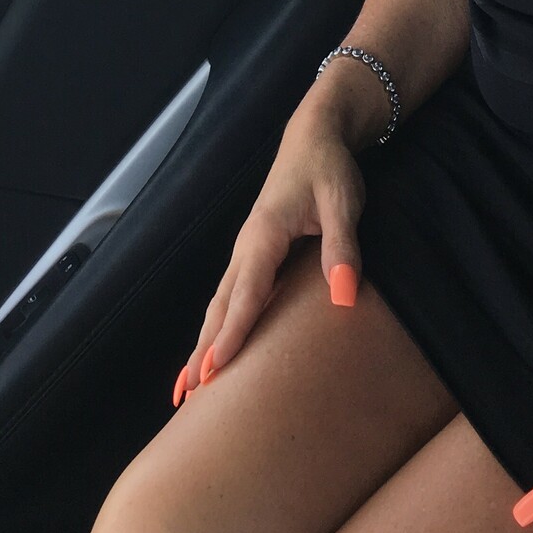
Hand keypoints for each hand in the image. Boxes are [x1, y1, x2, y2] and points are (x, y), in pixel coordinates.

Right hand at [172, 105, 365, 405]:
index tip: (214, 371)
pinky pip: (230, 297)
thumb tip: (344, 296)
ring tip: (188, 386)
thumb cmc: (329, 169)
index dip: (230, 335)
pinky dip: (217, 327)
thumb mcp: (343, 203)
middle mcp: (247, 247)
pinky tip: (214, 349)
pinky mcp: (254, 254)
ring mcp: (247, 251)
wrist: (314, 138)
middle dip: (203, 351)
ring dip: (203, 344)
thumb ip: (343, 249)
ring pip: (219, 305)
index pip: (246, 294)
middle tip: (189, 395)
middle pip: (220, 308)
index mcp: (264, 236)